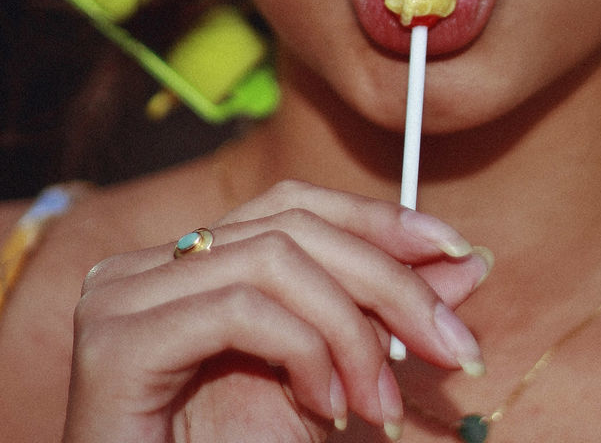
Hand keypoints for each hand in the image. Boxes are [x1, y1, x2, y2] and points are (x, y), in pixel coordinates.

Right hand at [62, 181, 489, 442]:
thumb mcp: (330, 386)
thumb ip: (385, 320)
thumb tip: (467, 262)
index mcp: (188, 266)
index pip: (293, 205)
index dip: (378, 217)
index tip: (457, 249)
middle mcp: (145, 266)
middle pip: (293, 226)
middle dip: (390, 280)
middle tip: (454, 347)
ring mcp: (121, 296)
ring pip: (275, 259)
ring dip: (353, 331)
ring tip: (383, 408)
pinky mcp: (118, 342)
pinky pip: (241, 309)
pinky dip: (305, 351)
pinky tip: (328, 410)